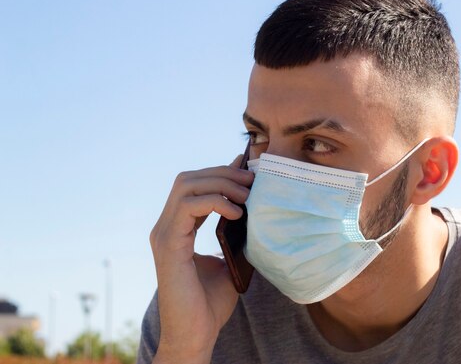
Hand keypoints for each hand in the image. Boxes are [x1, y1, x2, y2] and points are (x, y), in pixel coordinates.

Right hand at [149, 155, 252, 362]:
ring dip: (221, 183)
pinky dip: (215, 202)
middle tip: (252, 181)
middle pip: (188, 178)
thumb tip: (249, 206)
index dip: (221, 173)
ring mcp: (163, 234)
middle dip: (223, 173)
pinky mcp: (168, 245)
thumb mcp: (229, 257)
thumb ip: (234, 232)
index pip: (194, 185)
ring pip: (186, 185)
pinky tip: (237, 213)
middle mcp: (165, 226)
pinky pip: (188, 206)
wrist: (197, 334)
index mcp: (177, 228)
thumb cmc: (211, 301)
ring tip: (247, 195)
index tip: (249, 172)